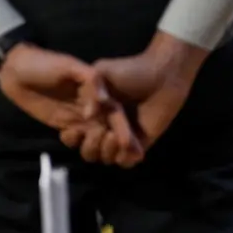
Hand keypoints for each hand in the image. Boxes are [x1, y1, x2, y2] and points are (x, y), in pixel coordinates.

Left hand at [0, 44, 135, 147]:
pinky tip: (75, 141)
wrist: (16, 71)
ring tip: (95, 148)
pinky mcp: (63, 124)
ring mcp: (77, 116)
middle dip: (116, 143)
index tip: (132, 146)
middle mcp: (92, 106)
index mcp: (98, 91)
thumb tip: (98, 107)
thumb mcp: (70, 66)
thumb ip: (91, 80)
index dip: (125, 130)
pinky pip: (75, 138)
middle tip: (115, 150)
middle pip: (110, 129)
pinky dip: (78, 143)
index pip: (116, 114)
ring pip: (94, 137)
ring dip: (97, 145)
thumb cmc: (44, 64)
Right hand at [61, 31, 207, 166]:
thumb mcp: (101, 73)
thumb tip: (87, 116)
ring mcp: (122, 137)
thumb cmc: (130, 70)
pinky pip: (126, 162)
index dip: (72, 137)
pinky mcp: (140, 144)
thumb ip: (89, 92)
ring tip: (114, 136)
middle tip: (99, 131)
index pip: (74, 135)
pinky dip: (124, 157)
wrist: (160, 75)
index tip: (75, 129)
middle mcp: (105, 128)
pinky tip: (126, 142)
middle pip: (89, 152)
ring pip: (106, 159)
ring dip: (107, 151)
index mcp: (93, 114)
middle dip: (90, 146)